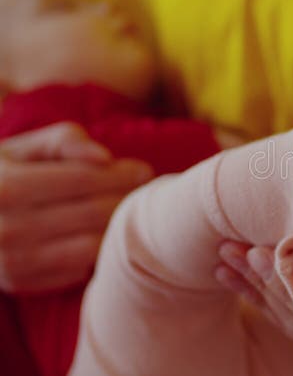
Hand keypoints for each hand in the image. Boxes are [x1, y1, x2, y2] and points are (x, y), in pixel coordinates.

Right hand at [0, 122, 152, 292]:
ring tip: (132, 211)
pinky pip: (81, 268)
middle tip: (147, 191)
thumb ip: (65, 141)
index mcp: (6, 187)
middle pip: (94, 213)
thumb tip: (105, 157)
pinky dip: (99, 251)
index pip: (84, 179)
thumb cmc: (5, 173)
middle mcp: (6, 228)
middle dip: (129, 199)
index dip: (121, 174)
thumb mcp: (24, 147)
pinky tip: (105, 233)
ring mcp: (13, 261)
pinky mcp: (22, 282)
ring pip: (94, 245)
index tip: (143, 170)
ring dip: (121, 228)